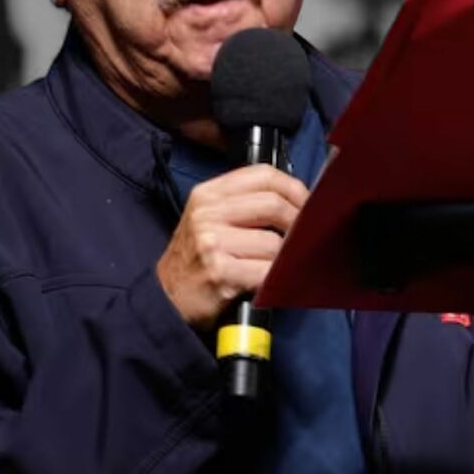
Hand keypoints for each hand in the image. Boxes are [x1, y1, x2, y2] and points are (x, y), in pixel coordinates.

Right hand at [156, 165, 309, 327]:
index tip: (308, 205)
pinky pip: (267, 271)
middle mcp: (207, 213)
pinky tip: (268, 282)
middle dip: (299, 223)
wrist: (164, 298)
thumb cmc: (195, 260)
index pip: (264, 175)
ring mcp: (212, 242)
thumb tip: (297, 202)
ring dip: (285, 258)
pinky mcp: (220, 271)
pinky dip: (276, 279)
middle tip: (304, 238)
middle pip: (274, 205)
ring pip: (274, 242)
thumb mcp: (208, 219)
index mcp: (208, 194)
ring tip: (276, 266)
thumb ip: (245, 204)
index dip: (295, 189)